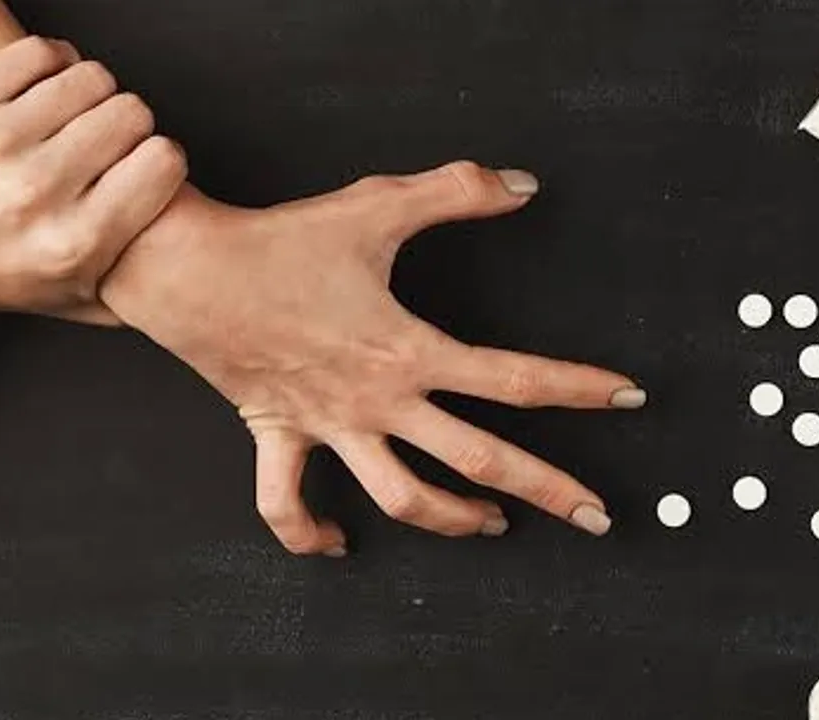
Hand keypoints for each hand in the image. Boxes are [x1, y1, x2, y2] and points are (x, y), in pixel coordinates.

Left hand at [0, 36, 186, 325]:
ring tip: (76, 121)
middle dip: (130, 126)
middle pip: (131, 113)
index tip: (147, 167)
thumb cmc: (6, 278)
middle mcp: (34, 192)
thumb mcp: (88, 301)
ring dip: (93, 96)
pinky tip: (47, 95)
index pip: (164, 161)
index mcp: (76, 242)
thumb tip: (202, 256)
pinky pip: (40, 54)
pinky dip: (53, 68)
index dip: (162, 159)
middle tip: (107, 146)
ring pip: (90, 78)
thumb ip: (150, 285)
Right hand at [99, 162, 644, 555]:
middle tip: (596, 516)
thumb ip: (455, 192)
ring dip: (451, 521)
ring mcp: (328, 429)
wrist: (192, 270)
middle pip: (477, 460)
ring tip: (492, 526)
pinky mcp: (279, 436)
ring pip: (398, 499)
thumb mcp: (375, 207)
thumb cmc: (282, 242)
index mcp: (408, 351)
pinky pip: (286, 505)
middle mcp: (377, 403)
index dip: (578, 388)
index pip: (513, 379)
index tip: (627, 397)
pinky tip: (337, 545)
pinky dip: (309, 535)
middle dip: (547, 489)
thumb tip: (521, 186)